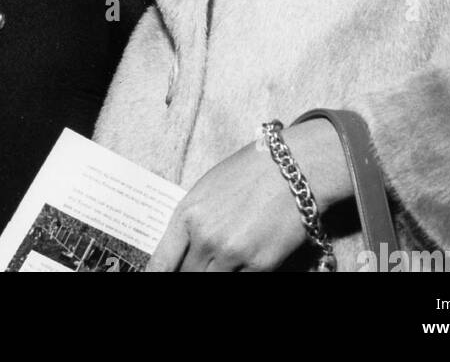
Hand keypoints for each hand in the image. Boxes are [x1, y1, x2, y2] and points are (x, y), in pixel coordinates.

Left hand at [147, 118, 350, 272]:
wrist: (293, 168)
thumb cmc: (249, 172)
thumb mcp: (207, 189)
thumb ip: (192, 222)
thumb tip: (182, 249)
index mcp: (188, 214)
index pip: (162, 261)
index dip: (157, 275)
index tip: (157, 278)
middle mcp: (205, 237)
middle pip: (187, 274)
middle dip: (191, 271)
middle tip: (201, 262)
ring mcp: (232, 254)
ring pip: (211, 281)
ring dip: (215, 272)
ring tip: (225, 258)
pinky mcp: (260, 266)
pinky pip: (239, 282)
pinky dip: (238, 274)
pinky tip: (242, 263)